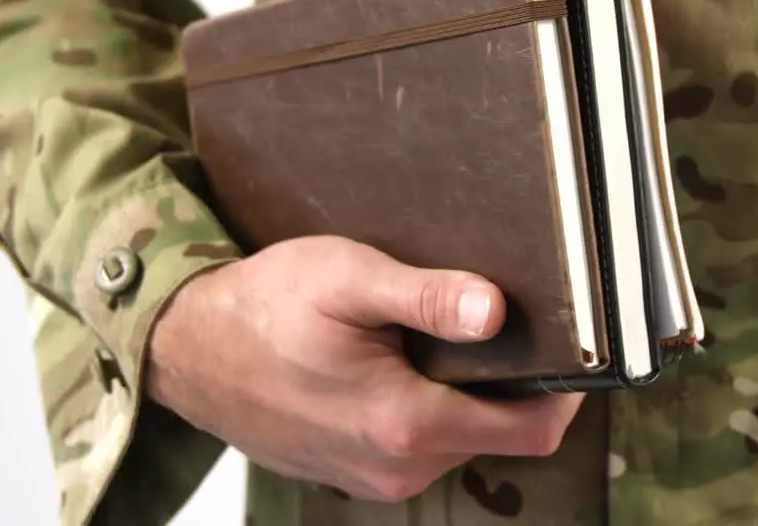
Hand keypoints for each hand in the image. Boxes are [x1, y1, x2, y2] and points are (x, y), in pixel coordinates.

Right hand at [144, 235, 584, 501]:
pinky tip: (402, 360)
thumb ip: (427, 298)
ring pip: (460, 437)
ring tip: (440, 333)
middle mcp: (397, 467)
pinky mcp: (355, 472)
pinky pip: (420, 444)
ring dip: (465, 392)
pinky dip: (429, 406)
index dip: (565, 390)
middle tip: (500, 319)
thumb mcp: (347, 280)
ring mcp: (374, 477)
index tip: (571, 344)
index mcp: (405, 424)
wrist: (185, 350)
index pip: (531, 430)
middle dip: (512, 382)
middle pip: (498, 432)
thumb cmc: (261, 309)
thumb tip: (495, 312)